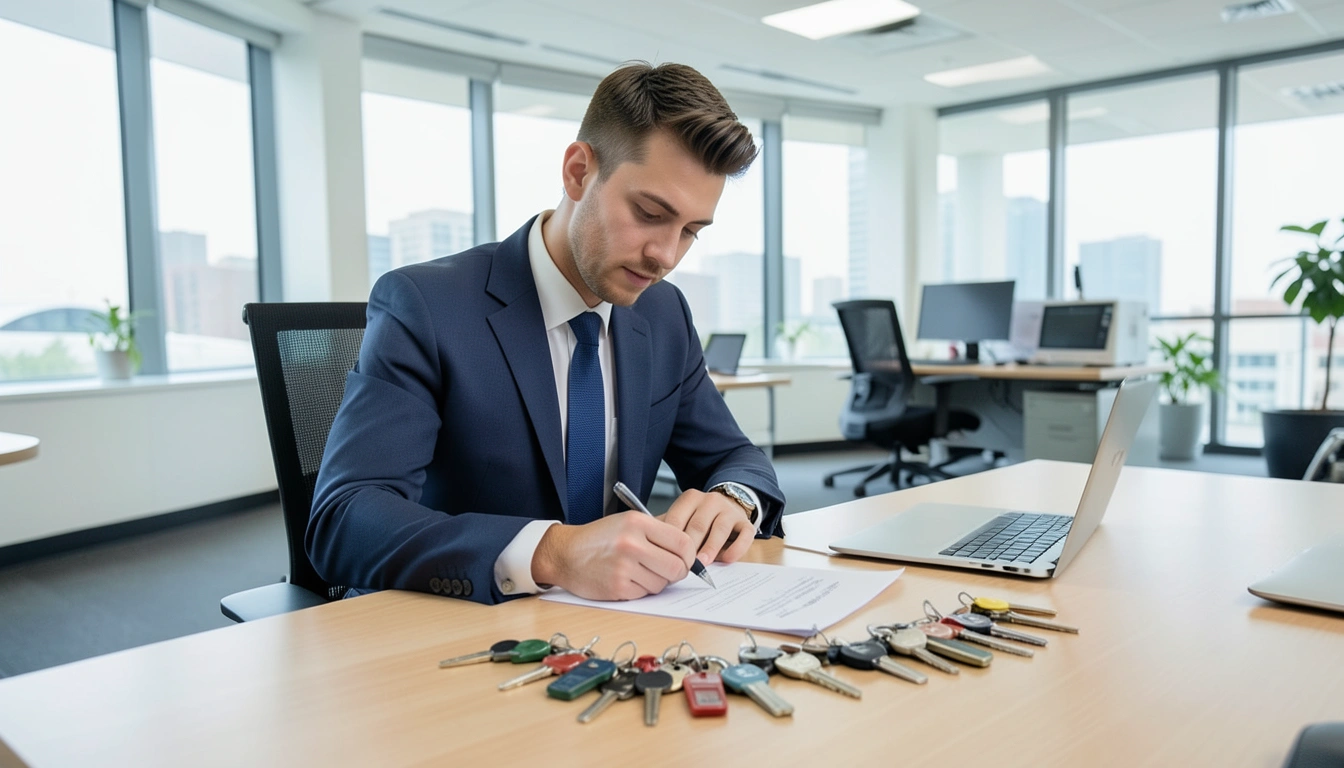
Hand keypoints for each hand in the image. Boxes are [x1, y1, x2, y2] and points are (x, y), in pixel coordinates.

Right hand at [530, 512, 695, 600]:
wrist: (566, 554)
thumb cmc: (599, 538)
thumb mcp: (628, 522)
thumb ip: (658, 533)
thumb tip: (690, 550)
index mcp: (638, 523)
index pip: (682, 542)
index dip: (690, 554)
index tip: (686, 559)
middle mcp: (632, 543)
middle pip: (677, 566)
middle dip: (678, 572)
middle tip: (670, 571)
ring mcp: (624, 566)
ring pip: (662, 583)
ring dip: (658, 581)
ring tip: (641, 571)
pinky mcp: (618, 587)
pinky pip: (646, 593)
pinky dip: (642, 589)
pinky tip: (628, 579)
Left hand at [661, 488, 753, 566]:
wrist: (731, 506)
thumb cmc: (699, 519)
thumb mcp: (683, 518)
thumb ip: (668, 529)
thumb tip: (649, 547)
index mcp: (690, 498)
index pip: (677, 518)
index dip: (671, 540)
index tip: (666, 557)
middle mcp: (711, 500)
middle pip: (698, 524)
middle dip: (691, 546)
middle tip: (683, 565)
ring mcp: (730, 510)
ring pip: (720, 529)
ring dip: (711, 548)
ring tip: (703, 563)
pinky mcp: (746, 522)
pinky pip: (744, 535)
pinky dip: (736, 548)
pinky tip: (728, 559)